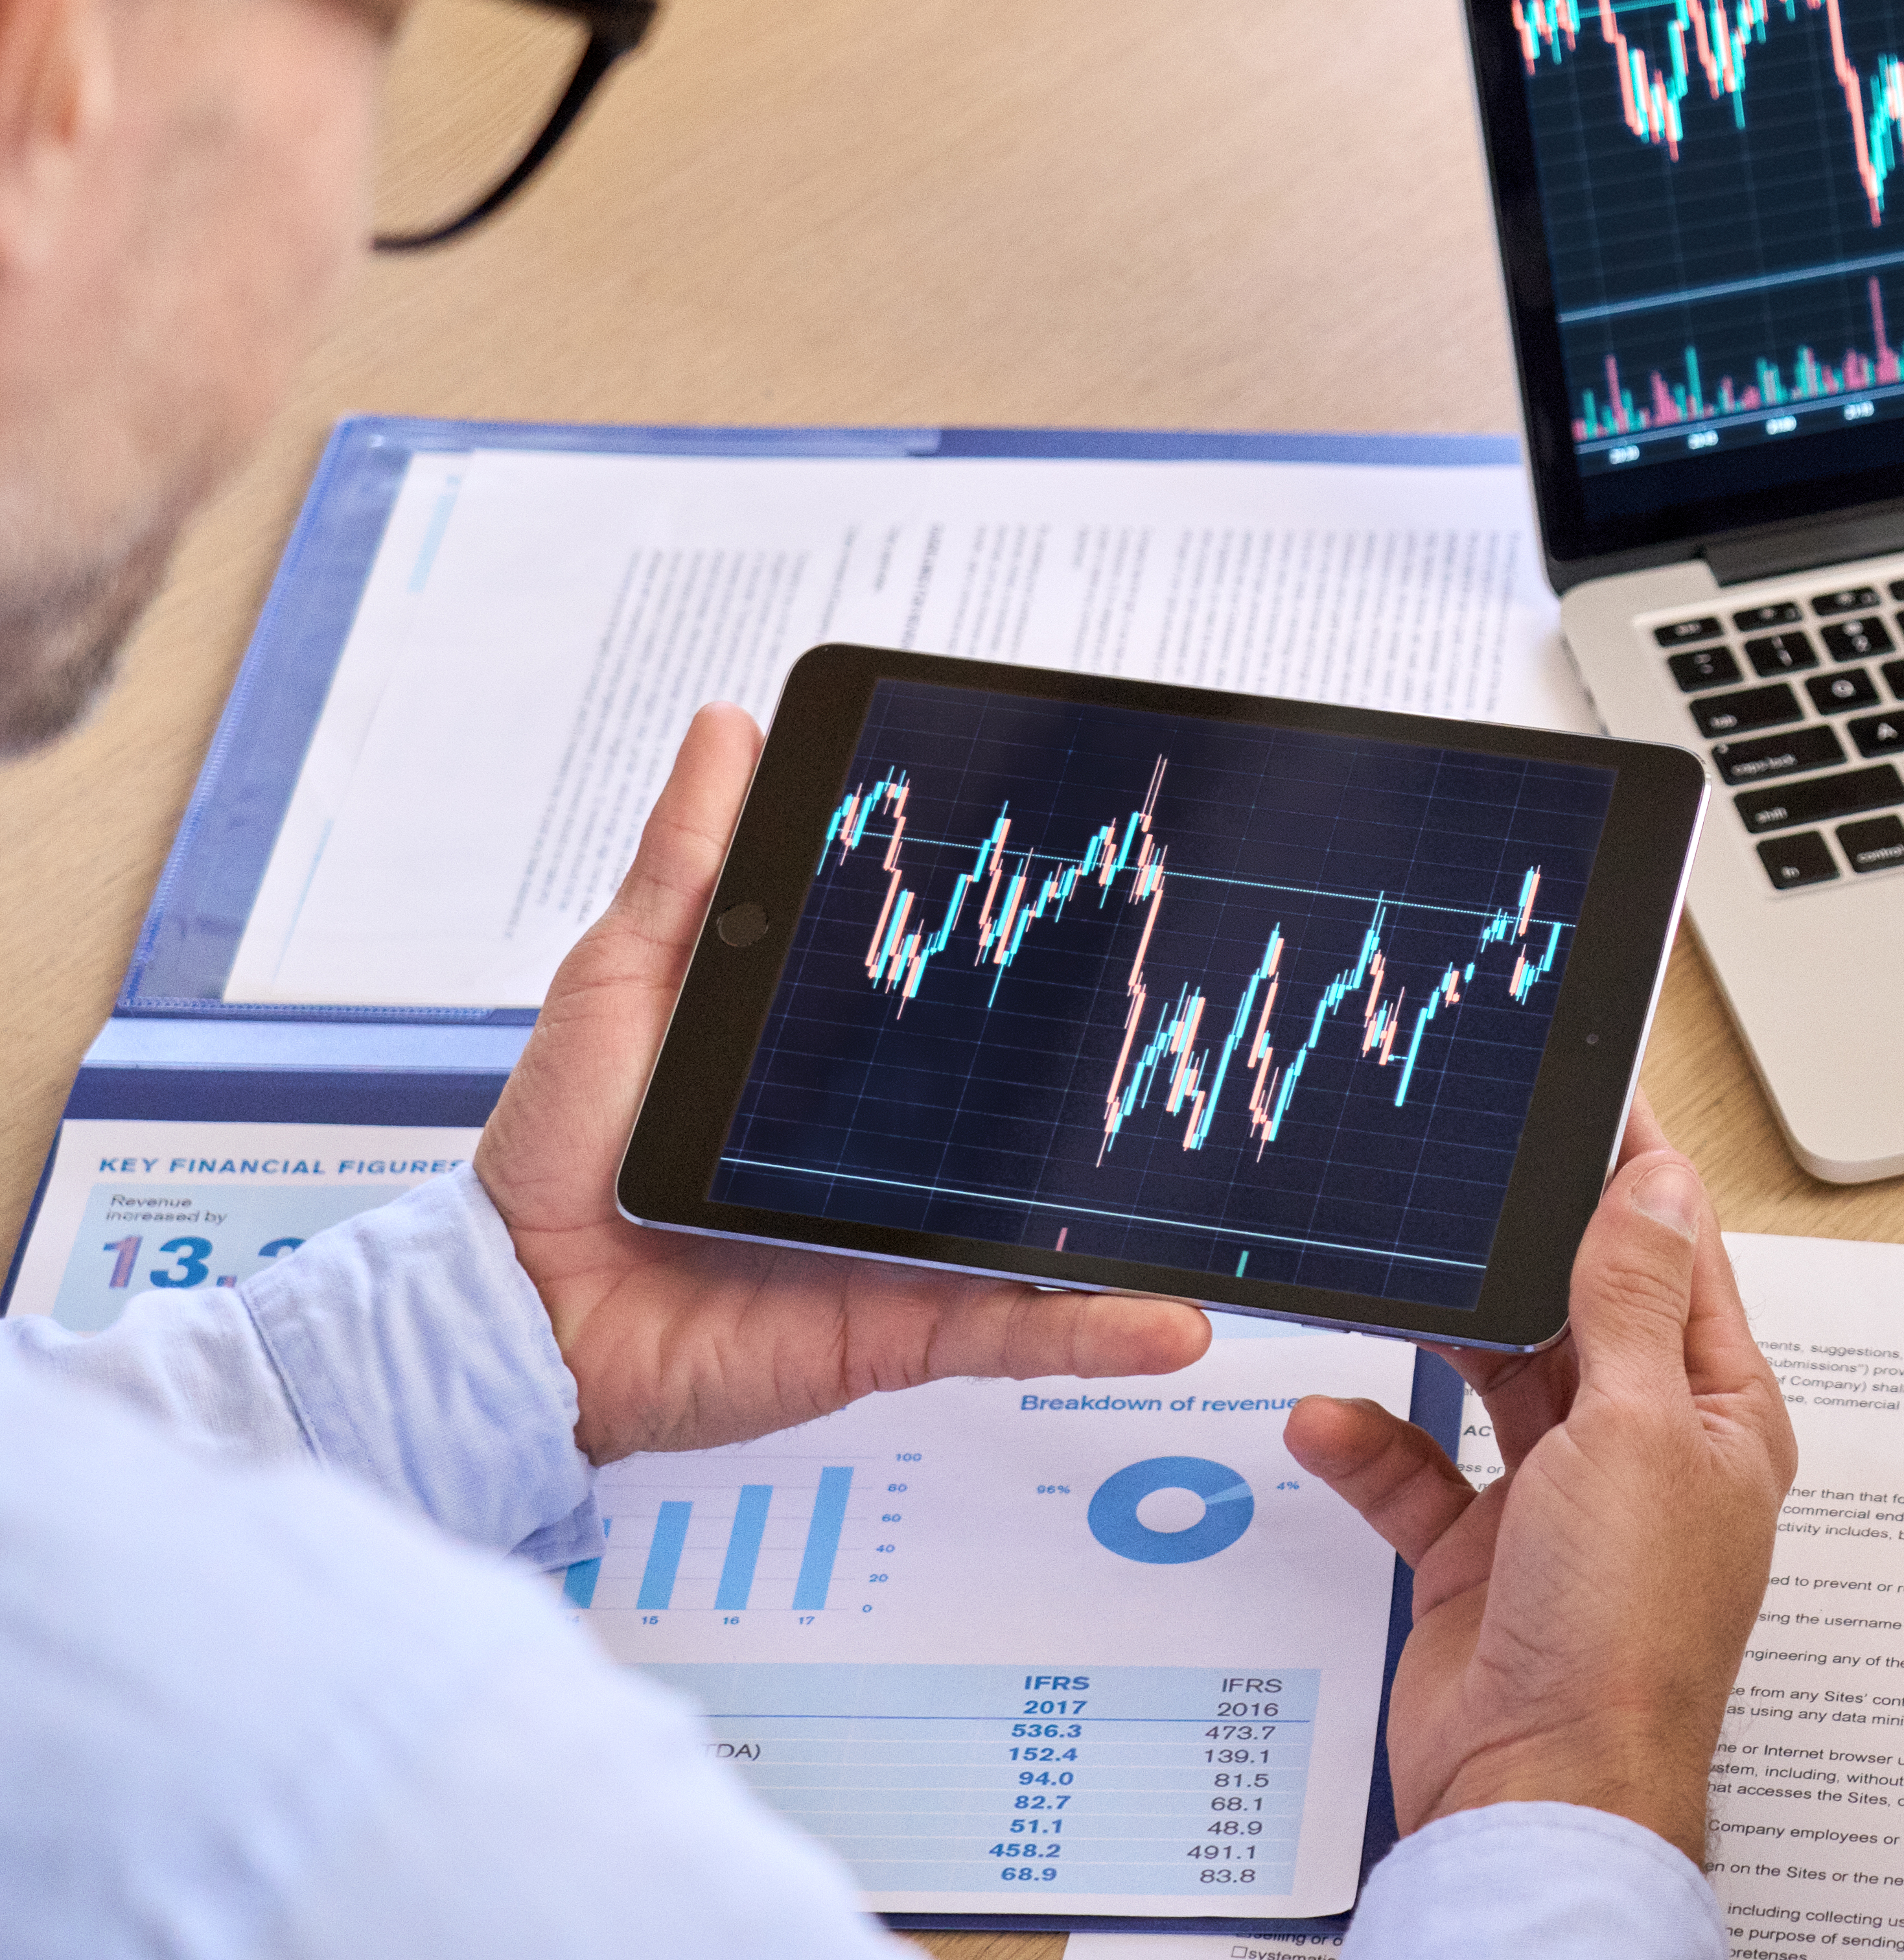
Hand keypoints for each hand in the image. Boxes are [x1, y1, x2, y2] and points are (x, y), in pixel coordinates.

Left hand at [477, 707, 1211, 1463]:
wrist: (514, 1309)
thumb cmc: (561, 1146)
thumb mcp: (626, 977)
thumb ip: (693, 865)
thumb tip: (734, 725)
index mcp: (845, 1059)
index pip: (966, 991)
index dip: (1044, 947)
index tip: (1123, 883)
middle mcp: (897, 1147)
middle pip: (1037, 1111)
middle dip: (1135, 1083)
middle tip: (1229, 1029)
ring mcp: (913, 1237)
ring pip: (1057, 1226)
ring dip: (1151, 1222)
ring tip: (1236, 1199)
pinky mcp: (906, 1324)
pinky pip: (1019, 1329)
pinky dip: (1098, 1332)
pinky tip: (1174, 1320)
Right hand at [1283, 1106, 1793, 1859]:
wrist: (1539, 1788)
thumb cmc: (1623, 1634)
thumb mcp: (1633, 1432)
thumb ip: (1630, 1300)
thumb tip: (1655, 1184)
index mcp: (1715, 1416)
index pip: (1679, 1260)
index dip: (1637, 1177)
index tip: (1594, 1097)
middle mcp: (1642, 1453)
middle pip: (1582, 1311)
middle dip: (1527, 1251)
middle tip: (1473, 1170)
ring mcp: (1558, 1505)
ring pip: (1495, 1382)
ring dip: (1442, 1341)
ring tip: (1395, 1274)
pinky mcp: (1477, 1558)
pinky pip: (1415, 1472)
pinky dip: (1369, 1442)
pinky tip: (1327, 1416)